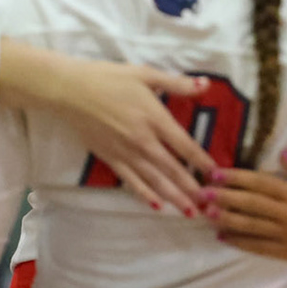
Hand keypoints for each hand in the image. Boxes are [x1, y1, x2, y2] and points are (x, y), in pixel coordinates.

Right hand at [18, 54, 214, 214]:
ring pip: (155, 181)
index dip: (202, 161)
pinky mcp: (110, 159)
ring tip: (190, 212)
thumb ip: (177, 84)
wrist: (70, 91)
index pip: (185, 145)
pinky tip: (157, 207)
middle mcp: (143, 141)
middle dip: (192, 188)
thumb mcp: (146, 74)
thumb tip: (206, 85)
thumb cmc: (109, 78)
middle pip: (173, 169)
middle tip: (209, 203)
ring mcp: (126, 153)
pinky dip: (145, 195)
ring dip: (174, 197)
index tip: (216, 173)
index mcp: (155, 119)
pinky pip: (131, 182)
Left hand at [204, 152, 286, 262]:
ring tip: (207, 213)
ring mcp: (284, 235)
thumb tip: (282, 152)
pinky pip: (258, 246)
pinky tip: (223, 237)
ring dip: (227, 220)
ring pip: (250, 226)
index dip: (236, 178)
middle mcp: (286, 214)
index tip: (215, 173)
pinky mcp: (285, 251)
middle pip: (250, 205)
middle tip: (202, 193)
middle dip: (225, 198)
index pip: (260, 183)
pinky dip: (240, 242)